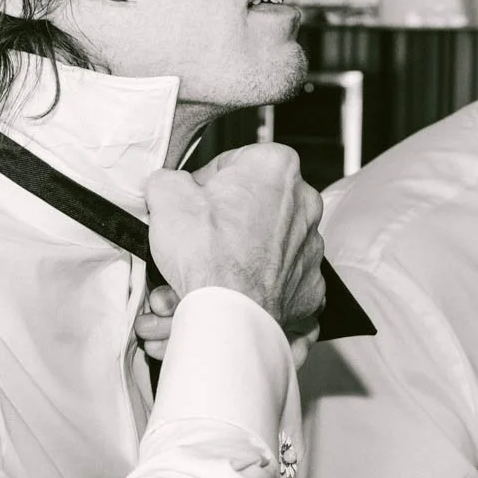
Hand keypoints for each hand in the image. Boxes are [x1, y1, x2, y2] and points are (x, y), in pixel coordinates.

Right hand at [145, 143, 324, 329]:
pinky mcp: (311, 284)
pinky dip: (262, 279)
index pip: (233, 163)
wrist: (229, 315)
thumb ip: (168, 179)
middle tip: (201, 233)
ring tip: (217, 262)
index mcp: (275, 167)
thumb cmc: (208, 258)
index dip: (205, 184)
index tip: (192, 202)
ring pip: (270, 238)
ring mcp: (311, 245)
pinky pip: (283, 275)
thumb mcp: (166, 196)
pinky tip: (238, 284)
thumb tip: (169, 184)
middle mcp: (303, 202)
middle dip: (228, 214)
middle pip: (256, 200)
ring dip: (246, 246)